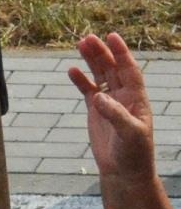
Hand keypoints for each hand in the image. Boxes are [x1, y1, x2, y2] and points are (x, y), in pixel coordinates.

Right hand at [68, 33, 155, 185]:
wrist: (124, 171)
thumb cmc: (134, 153)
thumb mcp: (131, 134)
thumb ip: (116, 114)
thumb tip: (99, 97)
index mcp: (137, 98)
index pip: (130, 70)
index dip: (122, 53)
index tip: (112, 37)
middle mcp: (124, 97)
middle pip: (112, 68)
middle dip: (102, 53)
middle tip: (88, 38)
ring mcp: (109, 103)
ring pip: (100, 76)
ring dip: (91, 61)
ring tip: (80, 45)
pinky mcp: (96, 112)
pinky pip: (87, 91)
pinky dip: (80, 81)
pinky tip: (72, 70)